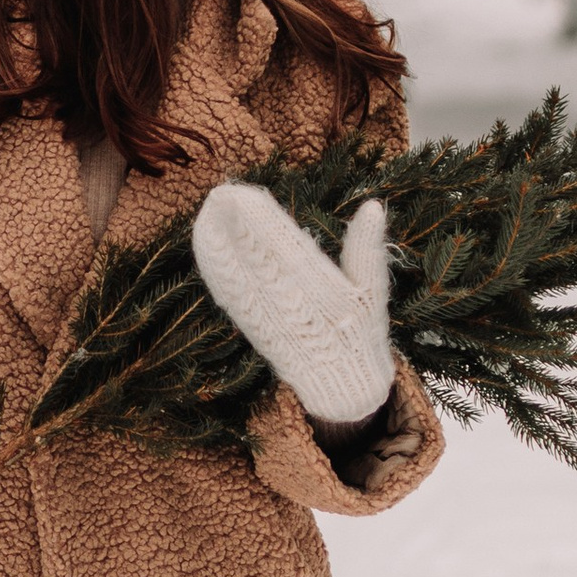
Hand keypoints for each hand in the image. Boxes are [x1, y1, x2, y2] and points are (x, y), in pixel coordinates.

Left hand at [190, 186, 392, 428]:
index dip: (261, 222)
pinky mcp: (251, 325)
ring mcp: (266, 316)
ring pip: (236, 274)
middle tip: (220, 192)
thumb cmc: (360, 332)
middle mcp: (289, 303)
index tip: (244, 195)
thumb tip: (371, 206)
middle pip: (255, 259)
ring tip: (207, 210)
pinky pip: (228, 293)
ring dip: (218, 243)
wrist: (338, 384)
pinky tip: (204, 245)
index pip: (286, 248)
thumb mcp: (372, 291)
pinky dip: (214, 269)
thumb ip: (366, 249)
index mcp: (321, 291)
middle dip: (234, 226)